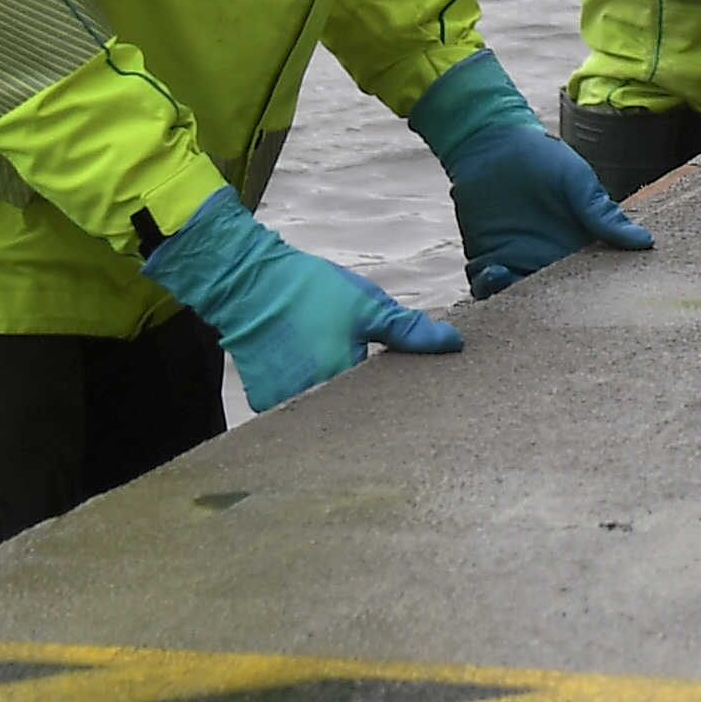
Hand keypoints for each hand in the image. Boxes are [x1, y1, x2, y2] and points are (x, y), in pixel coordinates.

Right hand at [141, 186, 458, 411]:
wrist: (246, 282)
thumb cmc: (309, 292)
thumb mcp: (368, 306)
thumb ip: (410, 331)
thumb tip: (454, 343)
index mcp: (343, 385)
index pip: (384, 413)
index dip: (401, 407)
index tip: (418, 403)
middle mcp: (312, 406)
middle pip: (353, 419)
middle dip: (372, 407)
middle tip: (384, 387)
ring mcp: (284, 408)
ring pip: (326, 414)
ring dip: (341, 403)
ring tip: (351, 382)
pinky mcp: (266, 402)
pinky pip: (300, 408)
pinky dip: (313, 394)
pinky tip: (318, 373)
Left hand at [407, 52, 651, 298]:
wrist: (492, 143)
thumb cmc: (542, 157)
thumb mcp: (578, 182)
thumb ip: (604, 214)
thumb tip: (645, 242)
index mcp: (579, 246)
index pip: (592, 282)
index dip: (596, 301)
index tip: (601, 311)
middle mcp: (550, 260)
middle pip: (557, 299)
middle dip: (558, 314)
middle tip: (559, 318)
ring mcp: (517, 262)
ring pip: (522, 299)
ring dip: (521, 305)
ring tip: (523, 294)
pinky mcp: (487, 260)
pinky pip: (488, 286)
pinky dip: (492, 289)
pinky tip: (497, 275)